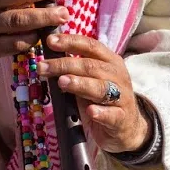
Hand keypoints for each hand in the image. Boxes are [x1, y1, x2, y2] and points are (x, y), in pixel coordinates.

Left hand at [39, 33, 151, 154]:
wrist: (126, 127)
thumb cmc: (102, 100)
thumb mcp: (90, 81)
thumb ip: (74, 70)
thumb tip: (47, 59)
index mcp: (110, 62)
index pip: (91, 46)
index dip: (71, 42)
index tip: (50, 41)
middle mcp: (118, 76)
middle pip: (91, 66)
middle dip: (65, 65)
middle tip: (43, 67)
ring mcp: (122, 97)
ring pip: (101, 88)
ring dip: (80, 84)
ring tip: (62, 82)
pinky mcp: (122, 119)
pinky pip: (112, 114)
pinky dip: (101, 113)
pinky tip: (91, 111)